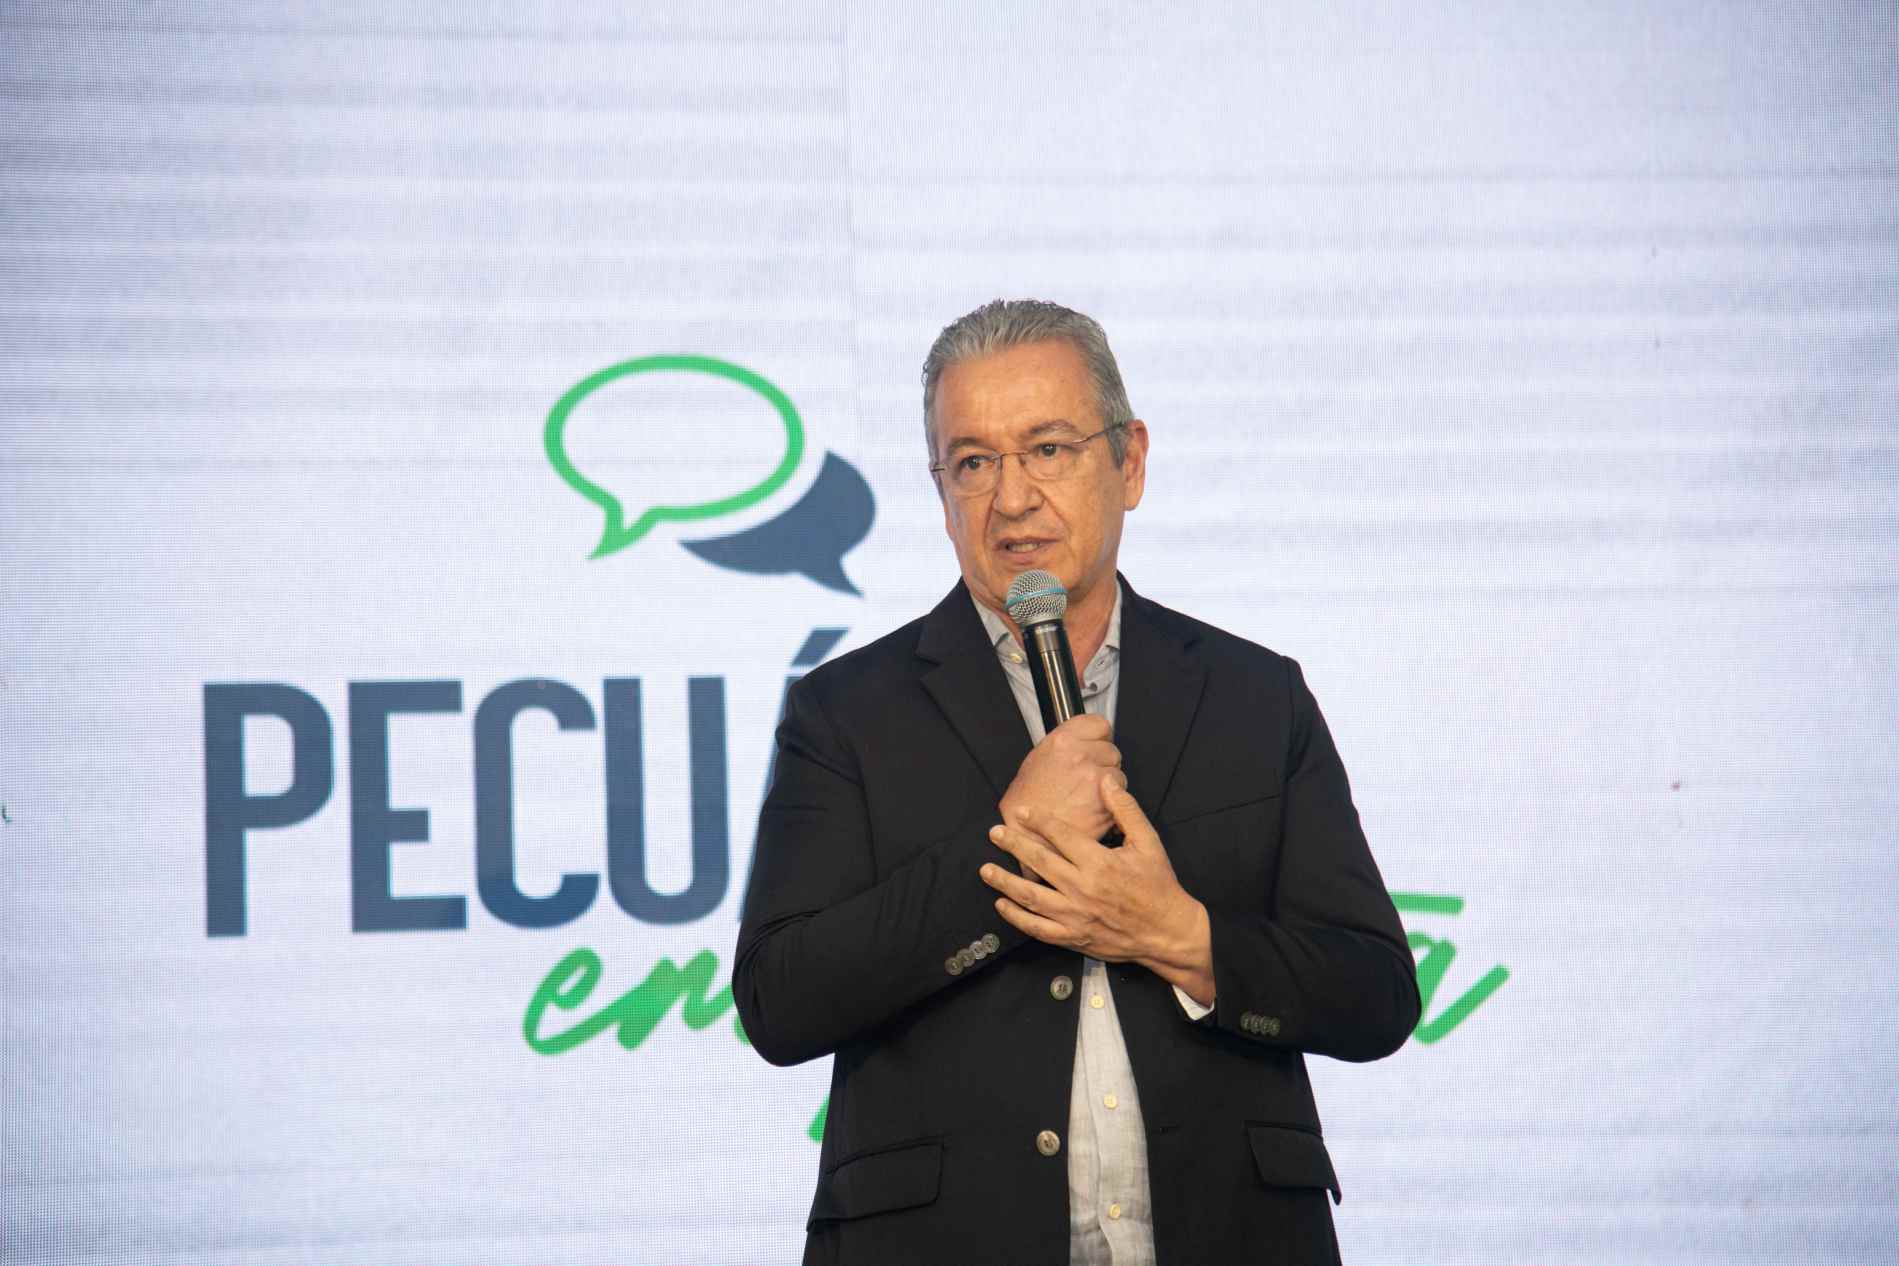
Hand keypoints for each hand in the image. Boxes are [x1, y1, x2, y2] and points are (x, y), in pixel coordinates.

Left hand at [980, 772, 1215, 1004]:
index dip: (1038, 821)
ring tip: (985, 870)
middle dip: (1014, 845)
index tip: (1021, 811)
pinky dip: (1017, 917)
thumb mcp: (1148, 842)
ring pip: (1031, 897)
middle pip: (1040, 862)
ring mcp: (1075, 916)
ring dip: (1004, 882)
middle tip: (994, 833)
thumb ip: (1125, 810)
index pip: (1061, 836)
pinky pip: (1038, 929)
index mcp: (1100, 863)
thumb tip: (1106, 781)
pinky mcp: (1073, 937)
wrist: (1168, 932)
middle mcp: (1083, 889)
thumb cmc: (1158, 886)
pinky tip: (1002, 904)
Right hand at [999, 713, 1120, 840]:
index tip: (1097, 743)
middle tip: (1086, 776)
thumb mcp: (1037, 760)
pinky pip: (1119, 799)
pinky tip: (1090, 808)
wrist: (1027, 835)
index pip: (1099, 724)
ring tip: (1086, 795)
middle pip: (1112, 750)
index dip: (1099, 736)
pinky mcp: (1106, 804)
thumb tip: (1082, 743)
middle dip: (1103, 763)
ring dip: (1109, 785)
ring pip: (1119, 776)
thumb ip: (1066, 747)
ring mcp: (1096, 781)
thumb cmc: (1027, 801)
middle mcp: (1082, 757)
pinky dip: (1110, 805)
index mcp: (1063, 742)